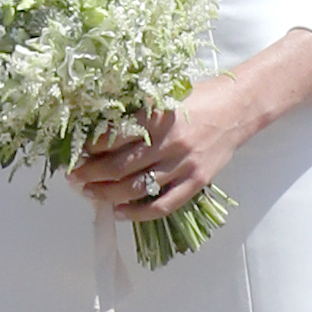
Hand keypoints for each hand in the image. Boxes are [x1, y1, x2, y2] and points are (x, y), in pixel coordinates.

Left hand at [67, 76, 255, 225]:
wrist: (237, 108)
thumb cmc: (198, 99)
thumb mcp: (164, 98)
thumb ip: (137, 116)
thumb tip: (100, 135)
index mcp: (157, 118)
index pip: (113, 138)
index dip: (90, 148)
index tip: (76, 152)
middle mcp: (168, 143)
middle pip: (119, 167)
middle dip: (91, 174)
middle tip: (74, 177)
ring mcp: (183, 165)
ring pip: (136, 188)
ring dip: (107, 194)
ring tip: (90, 193)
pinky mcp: (196, 181)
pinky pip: (163, 205)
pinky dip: (138, 213)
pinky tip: (120, 213)